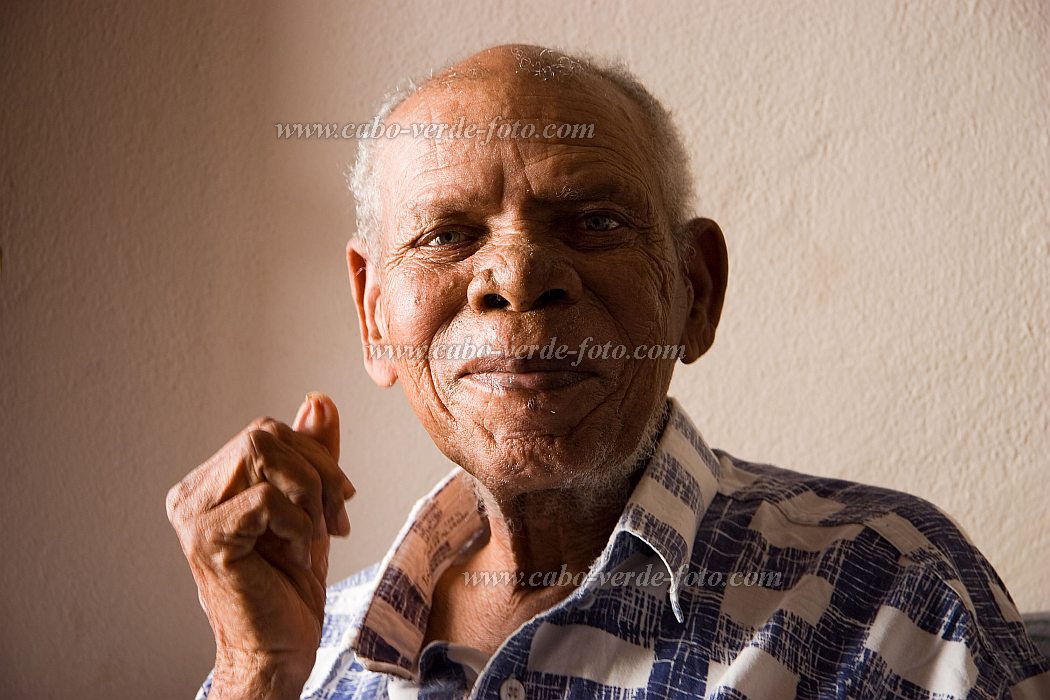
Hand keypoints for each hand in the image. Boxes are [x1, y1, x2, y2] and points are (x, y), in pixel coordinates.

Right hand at [166, 393, 353, 698]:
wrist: (278, 651)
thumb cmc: (289, 587)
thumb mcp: (312, 508)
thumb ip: (313, 457)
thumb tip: (319, 401)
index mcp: (212, 483)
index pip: (267, 431)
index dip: (316, 458)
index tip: (341, 503)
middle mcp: (192, 493)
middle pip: (265, 435)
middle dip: (318, 472)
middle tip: (335, 520)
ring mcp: (193, 515)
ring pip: (262, 455)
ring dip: (309, 496)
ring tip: (314, 538)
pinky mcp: (206, 540)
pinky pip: (264, 498)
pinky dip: (297, 523)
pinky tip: (297, 555)